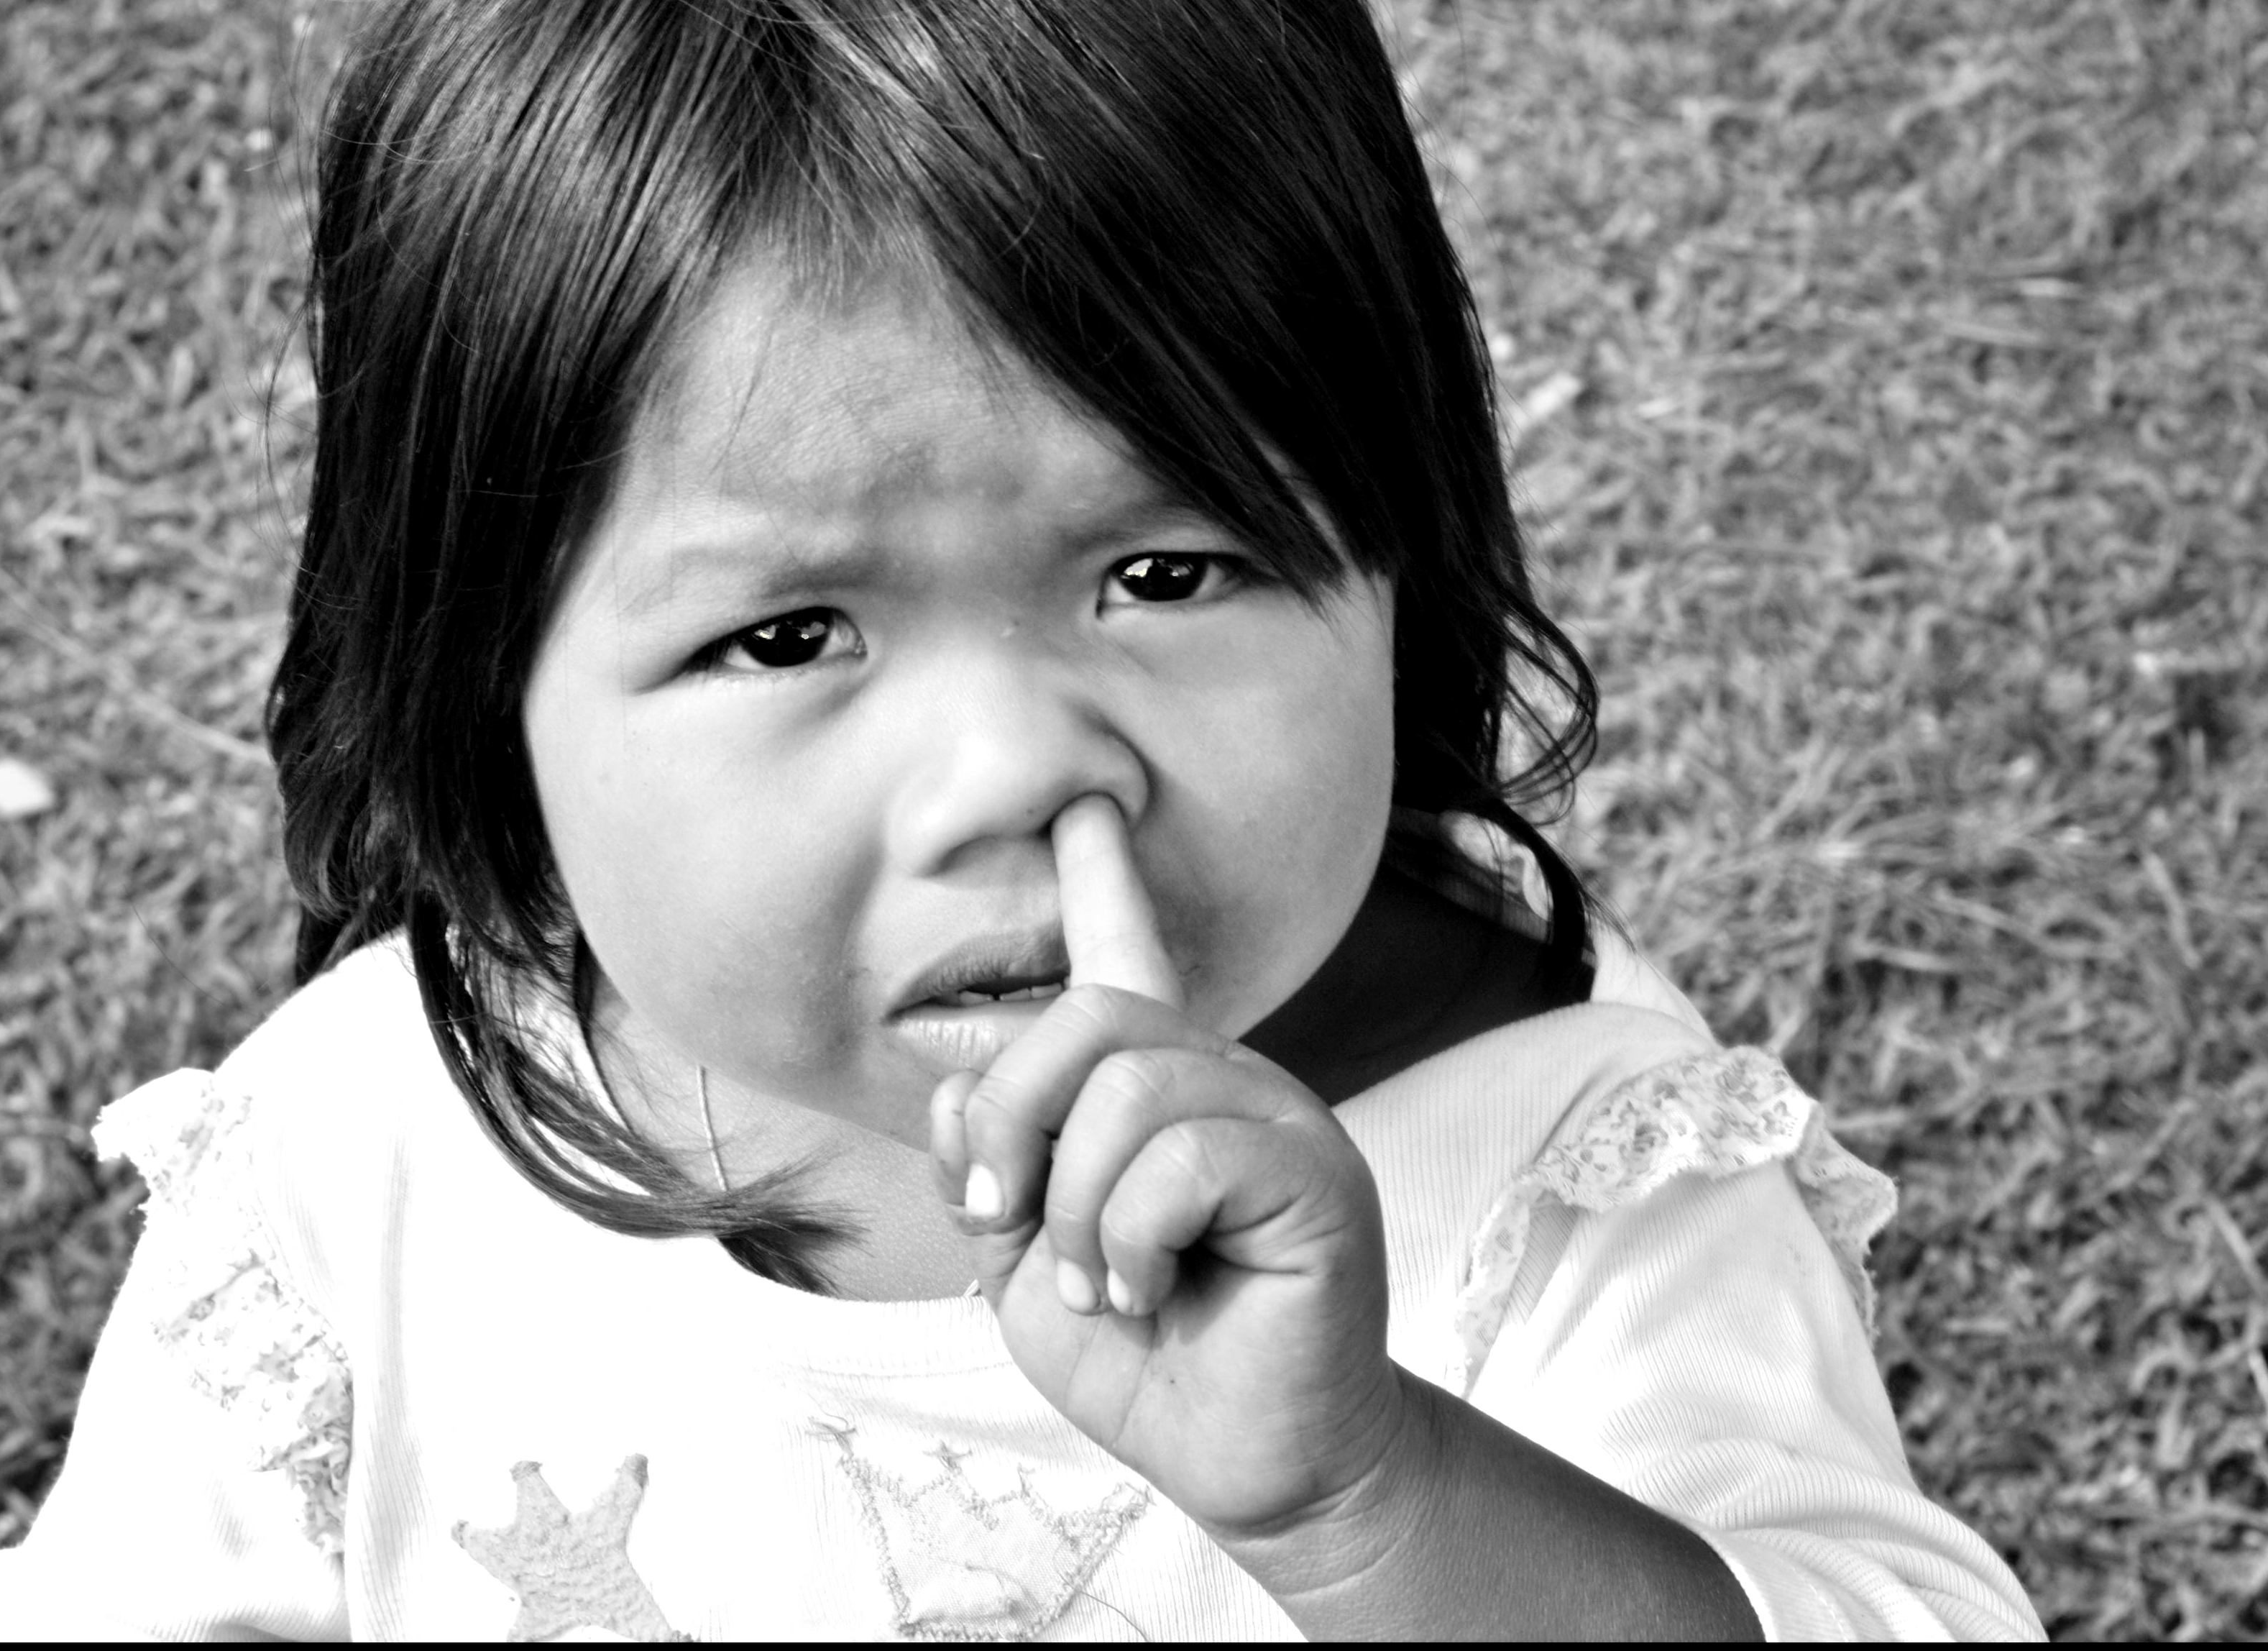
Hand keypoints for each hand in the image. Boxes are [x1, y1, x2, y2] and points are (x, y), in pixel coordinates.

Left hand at [927, 795, 1412, 1541]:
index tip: (1084, 804)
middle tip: (1007, 1223)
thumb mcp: (1028, 1268)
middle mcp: (1227, 1081)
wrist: (1253, 1464)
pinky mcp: (1317, 1177)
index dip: (1105, 878)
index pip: (1132, 955)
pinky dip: (1131, 1238)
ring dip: (1075, 1209)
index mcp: (1159, 1091)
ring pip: (1131, 1089)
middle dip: (1016, 1120)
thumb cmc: (1151, 1363)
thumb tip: (950, 1087)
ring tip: (1101, 1283)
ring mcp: (1281, 1121)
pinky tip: (1148, 1292)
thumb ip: (987, 1175)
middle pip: (1092, 1018)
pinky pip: (1186, 1157)